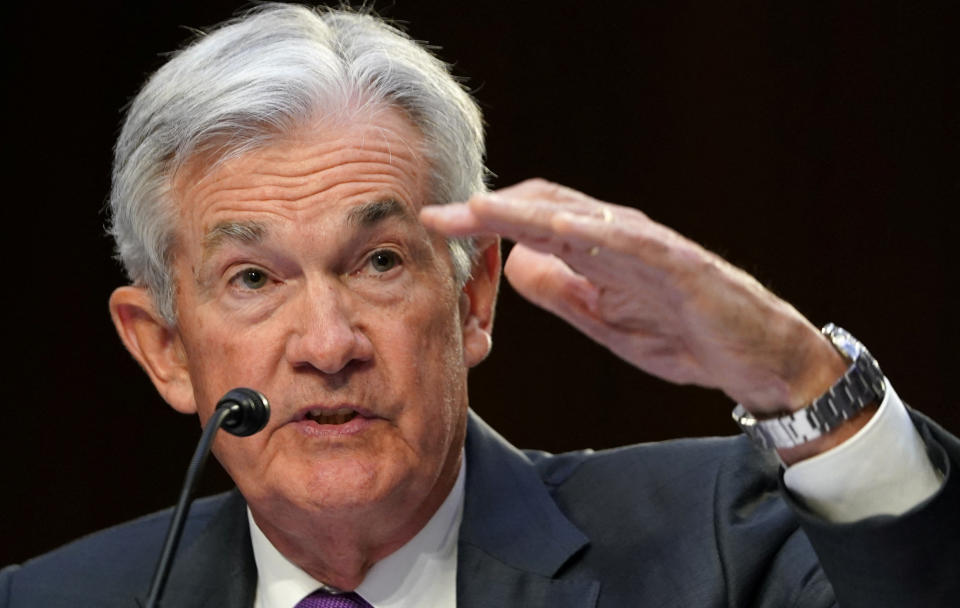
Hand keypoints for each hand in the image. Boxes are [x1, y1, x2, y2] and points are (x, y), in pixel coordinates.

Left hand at [421, 179, 847, 417]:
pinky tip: (553, 230)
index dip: (485, 223)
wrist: (756, 358)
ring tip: (476, 210)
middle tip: (437, 216)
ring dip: (524, 211)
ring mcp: (650, 247)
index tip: (437, 228)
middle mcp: (619, 237)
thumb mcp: (604, 320)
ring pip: (579, 216)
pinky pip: (631, 242)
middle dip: (488, 211)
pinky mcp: (680, 265)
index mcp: (598, 252)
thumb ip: (561, 291)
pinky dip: (590, 231)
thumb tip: (512, 263)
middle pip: (545, 209)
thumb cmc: (682, 334)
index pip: (533, 224)